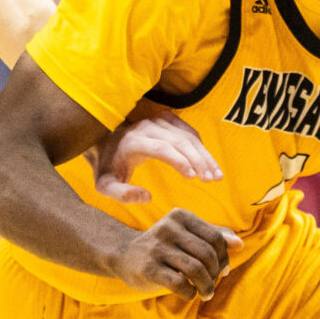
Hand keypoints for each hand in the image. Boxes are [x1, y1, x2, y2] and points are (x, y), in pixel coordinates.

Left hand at [87, 107, 220, 204]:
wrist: (103, 141)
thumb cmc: (106, 167)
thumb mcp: (105, 186)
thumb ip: (122, 194)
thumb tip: (147, 197)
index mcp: (133, 142)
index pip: (161, 148)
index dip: (179, 160)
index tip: (193, 176)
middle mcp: (147, 128)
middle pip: (179, 141)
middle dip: (198, 160)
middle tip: (211, 179)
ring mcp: (158, 122)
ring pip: (187, 136)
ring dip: (204, 155)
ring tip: (216, 175)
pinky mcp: (166, 121)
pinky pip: (188, 131)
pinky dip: (201, 146)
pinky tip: (208, 162)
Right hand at [110, 208, 239, 298]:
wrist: (124, 255)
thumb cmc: (164, 247)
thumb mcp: (187, 236)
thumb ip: (214, 237)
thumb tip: (239, 244)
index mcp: (180, 216)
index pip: (215, 238)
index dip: (224, 258)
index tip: (222, 270)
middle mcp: (168, 228)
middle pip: (207, 254)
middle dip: (215, 274)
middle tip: (212, 285)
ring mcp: (156, 248)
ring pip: (196, 269)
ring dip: (206, 286)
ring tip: (206, 293)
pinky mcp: (148, 268)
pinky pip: (179, 283)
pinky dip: (190, 292)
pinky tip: (188, 294)